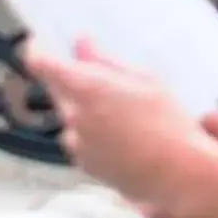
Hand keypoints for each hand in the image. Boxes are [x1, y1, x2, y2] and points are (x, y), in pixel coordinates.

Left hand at [28, 39, 217, 217]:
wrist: (179, 173)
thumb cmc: (168, 123)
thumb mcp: (143, 80)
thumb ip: (105, 62)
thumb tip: (82, 44)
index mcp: (86, 88)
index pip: (40, 63)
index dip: (38, 50)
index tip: (43, 43)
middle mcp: (73, 116)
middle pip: (56, 88)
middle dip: (73, 81)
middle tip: (104, 81)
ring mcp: (76, 143)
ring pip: (70, 115)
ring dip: (85, 110)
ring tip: (124, 116)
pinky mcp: (83, 164)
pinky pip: (79, 140)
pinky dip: (93, 134)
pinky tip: (123, 137)